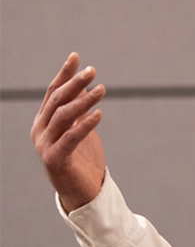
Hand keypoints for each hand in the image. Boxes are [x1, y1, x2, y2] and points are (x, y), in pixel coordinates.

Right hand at [30, 52, 107, 211]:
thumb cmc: (81, 156)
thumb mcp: (80, 126)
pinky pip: (70, 138)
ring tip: (101, 89)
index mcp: (44, 121)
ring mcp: (45, 145)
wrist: (82, 190)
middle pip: (57, 101)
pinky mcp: (55, 159)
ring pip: (63, 117)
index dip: (64, 74)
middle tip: (93, 71)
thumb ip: (78, 108)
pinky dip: (84, 125)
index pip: (53, 92)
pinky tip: (99, 114)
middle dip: (74, 83)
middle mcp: (40, 130)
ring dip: (83, 101)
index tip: (76, 56)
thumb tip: (84, 83)